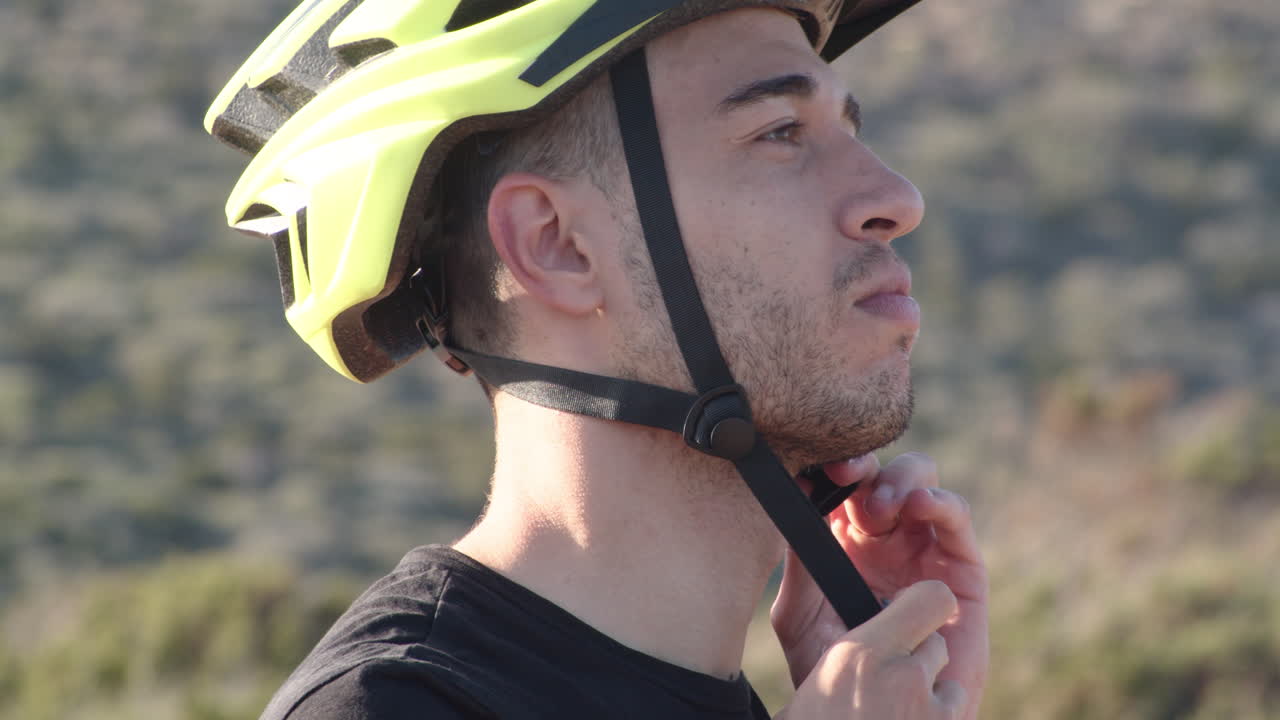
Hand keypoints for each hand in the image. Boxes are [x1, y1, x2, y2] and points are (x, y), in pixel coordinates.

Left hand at [773, 453, 987, 719]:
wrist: (876, 713)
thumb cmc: (834, 671)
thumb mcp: (800, 617)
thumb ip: (799, 567)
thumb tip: (793, 511)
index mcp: (843, 540)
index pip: (841, 486)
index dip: (831, 465)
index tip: (815, 467)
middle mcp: (885, 537)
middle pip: (882, 475)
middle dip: (867, 468)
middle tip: (846, 482)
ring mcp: (923, 548)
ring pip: (922, 483)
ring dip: (900, 480)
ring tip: (879, 507)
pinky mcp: (961, 569)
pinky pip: (957, 520)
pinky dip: (941, 501)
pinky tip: (918, 505)